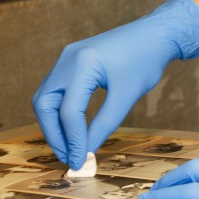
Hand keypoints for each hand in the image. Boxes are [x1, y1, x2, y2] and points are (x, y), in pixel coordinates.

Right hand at [32, 0, 198, 168]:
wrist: (153, 35)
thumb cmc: (145, 62)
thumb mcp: (126, 97)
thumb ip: (104, 126)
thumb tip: (87, 153)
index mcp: (83, 63)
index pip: (69, 111)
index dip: (73, 140)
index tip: (80, 163)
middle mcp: (67, 59)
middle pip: (44, 104)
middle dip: (53, 134)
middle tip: (67, 157)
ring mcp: (65, 59)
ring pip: (45, 99)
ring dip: (53, 125)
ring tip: (68, 147)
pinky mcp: (69, 62)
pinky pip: (55, 91)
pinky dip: (59, 113)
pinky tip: (72, 129)